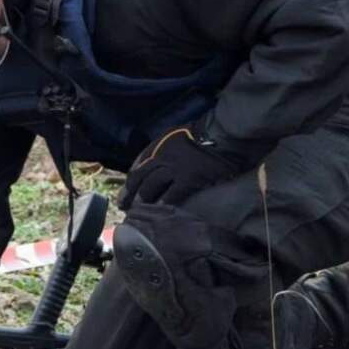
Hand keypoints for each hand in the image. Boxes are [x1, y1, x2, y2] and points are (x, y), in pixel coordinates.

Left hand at [117, 123, 245, 209]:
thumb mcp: (176, 137)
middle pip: (139, 177)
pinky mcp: (189, 179)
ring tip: (138, 212)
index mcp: (159, 145)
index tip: (124, 194)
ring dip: (142, 200)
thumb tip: (153, 168)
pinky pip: (172, 194)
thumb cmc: (203, 137)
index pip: (137, 166)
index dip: (129, 182)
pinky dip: (163, 203)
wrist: (223, 137)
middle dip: (130, 194)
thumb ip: (163, 150)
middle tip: (125, 207)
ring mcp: (175, 168)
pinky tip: (159, 212)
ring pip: (150, 186)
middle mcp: (163, 155)